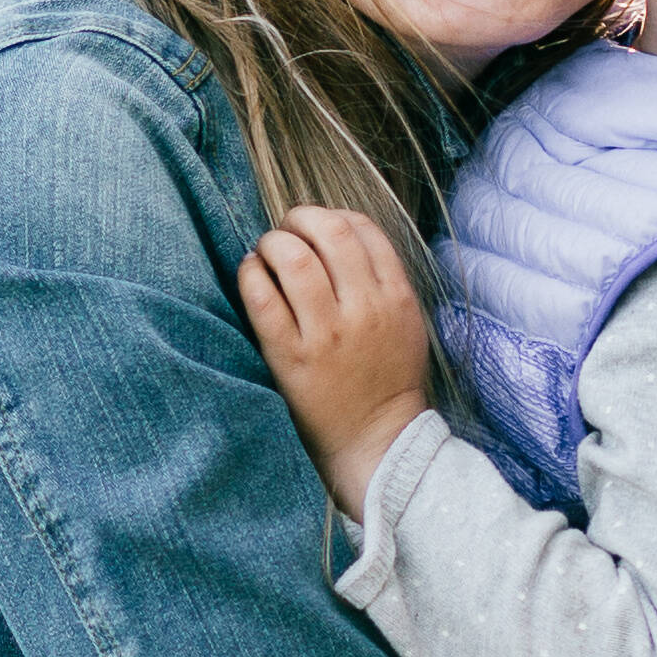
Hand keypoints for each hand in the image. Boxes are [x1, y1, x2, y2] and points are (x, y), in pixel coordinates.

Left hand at [232, 205, 436, 514]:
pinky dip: (251, 275)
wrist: (377, 441)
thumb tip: (337, 231)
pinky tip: (250, 275)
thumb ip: (382, 279)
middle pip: (329, 232)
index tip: (314, 227)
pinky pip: (263, 298)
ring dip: (272, 243)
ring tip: (264, 254)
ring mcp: (327, 334)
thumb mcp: (405, 323)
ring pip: (294, 258)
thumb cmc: (387, 380)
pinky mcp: (292, 358)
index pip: (362, 229)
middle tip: (284, 233)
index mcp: (396, 298)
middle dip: (298, 219)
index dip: (330, 215)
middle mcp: (364, 310)